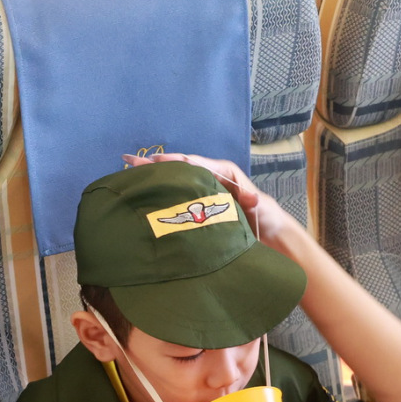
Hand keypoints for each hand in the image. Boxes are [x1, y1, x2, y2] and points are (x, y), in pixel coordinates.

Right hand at [122, 152, 304, 251]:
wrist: (271, 240)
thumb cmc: (265, 219)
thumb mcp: (258, 207)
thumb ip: (250, 199)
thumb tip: (248, 196)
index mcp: (224, 174)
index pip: (195, 165)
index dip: (174, 163)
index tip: (155, 161)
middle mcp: (210, 180)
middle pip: (180, 169)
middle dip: (156, 166)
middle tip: (130, 161)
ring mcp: (203, 195)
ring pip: (176, 182)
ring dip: (155, 178)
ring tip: (130, 173)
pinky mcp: (199, 210)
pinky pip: (179, 198)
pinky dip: (162, 195)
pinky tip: (144, 194)